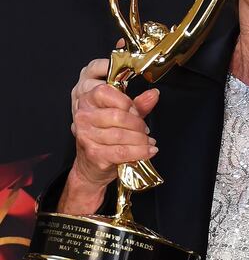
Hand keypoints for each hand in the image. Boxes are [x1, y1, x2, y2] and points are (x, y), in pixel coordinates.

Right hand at [61, 59, 160, 213]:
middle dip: (140, 122)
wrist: (91, 169)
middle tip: (146, 129)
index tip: (138, 109)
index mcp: (88, 100)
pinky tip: (149, 151)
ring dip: (143, 138)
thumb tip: (154, 92)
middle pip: (122, 113)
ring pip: (125, 132)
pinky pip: (124, 150)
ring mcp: (87, 135)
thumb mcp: (123, 116)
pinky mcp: (95, 153)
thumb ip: (139, 103)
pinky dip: (140, 151)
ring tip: (148, 142)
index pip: (109, 89)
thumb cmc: (107, 137)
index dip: (128, 99)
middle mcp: (83, 116)